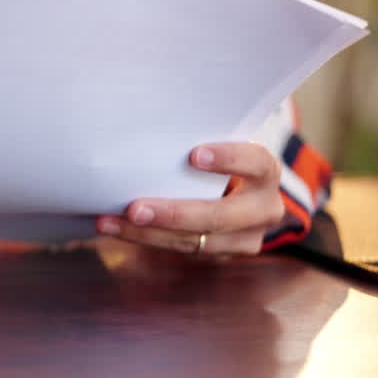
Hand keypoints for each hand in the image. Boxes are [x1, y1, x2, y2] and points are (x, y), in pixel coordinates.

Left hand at [96, 142, 284, 256]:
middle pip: (221, 216)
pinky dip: (145, 238)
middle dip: (174, 214)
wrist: (236, 189)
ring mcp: (246, 237)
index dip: (229, 158)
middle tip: (134, 209)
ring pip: (195, 241)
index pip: (256, 162)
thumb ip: (196, 139)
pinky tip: (115, 227)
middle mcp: (263, 208)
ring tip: (111, 221)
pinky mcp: (223, 253)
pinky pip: (181, 248)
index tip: (194, 155)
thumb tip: (143, 124)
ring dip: (148, 233)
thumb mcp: (218, 143)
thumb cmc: (217, 155)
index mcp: (265, 171)